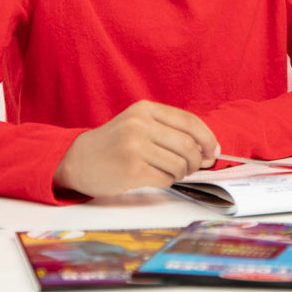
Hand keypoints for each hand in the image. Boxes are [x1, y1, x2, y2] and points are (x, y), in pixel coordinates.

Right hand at [52, 100, 219, 197]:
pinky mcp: (132, 170)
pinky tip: (153, 177)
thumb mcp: (138, 124)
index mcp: (144, 109)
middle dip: (196, 161)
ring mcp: (135, 147)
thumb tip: (210, 151)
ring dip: (180, 173)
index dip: (207, 138)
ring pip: (179, 165)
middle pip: (189, 145)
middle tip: (190, 167)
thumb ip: (171, 131)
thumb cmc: (114, 144)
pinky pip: (166, 180)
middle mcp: (140, 124)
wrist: (78, 160)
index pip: (189, 121)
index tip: (213, 151)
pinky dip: (166, 182)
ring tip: (167, 171)